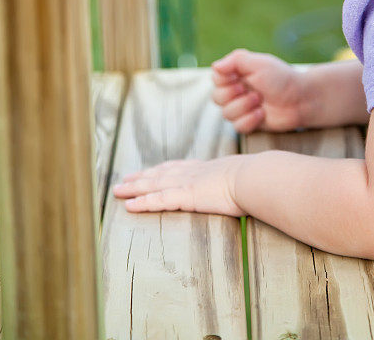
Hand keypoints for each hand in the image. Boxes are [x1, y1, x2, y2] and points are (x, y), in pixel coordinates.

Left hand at [112, 155, 245, 215]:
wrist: (254, 177)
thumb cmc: (255, 179)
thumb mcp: (244, 176)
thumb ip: (237, 181)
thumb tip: (247, 184)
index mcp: (205, 169)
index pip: (177, 168)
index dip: (160, 169)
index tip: (149, 170)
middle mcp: (192, 173)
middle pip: (160, 174)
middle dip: (141, 177)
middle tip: (124, 179)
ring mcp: (187, 183)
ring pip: (153, 185)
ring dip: (134, 188)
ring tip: (118, 190)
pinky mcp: (186, 196)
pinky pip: (159, 200)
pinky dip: (143, 202)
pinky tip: (129, 206)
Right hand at [211, 48, 303, 133]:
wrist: (301, 98)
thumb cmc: (281, 78)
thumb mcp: (259, 63)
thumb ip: (235, 60)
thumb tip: (214, 66)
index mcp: (237, 74)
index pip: (216, 77)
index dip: (225, 80)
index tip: (239, 77)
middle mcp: (237, 91)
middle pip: (217, 98)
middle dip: (234, 95)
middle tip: (252, 90)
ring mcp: (242, 108)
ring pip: (226, 114)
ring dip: (244, 107)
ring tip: (260, 101)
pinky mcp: (249, 123)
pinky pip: (237, 127)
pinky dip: (249, 120)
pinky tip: (262, 113)